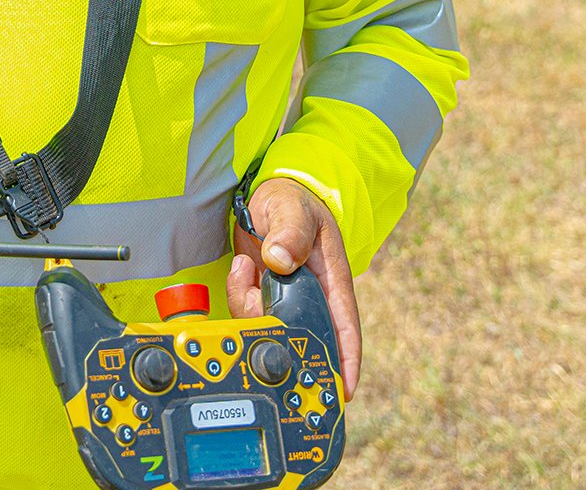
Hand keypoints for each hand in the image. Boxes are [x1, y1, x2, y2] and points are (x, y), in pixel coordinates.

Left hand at [226, 177, 362, 398]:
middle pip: (301, 336)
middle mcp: (312, 296)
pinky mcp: (263, 296)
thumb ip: (290, 231)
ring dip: (250, 305)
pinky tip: (241, 265)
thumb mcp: (293, 209)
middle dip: (280, 335)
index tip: (344, 389)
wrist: (267, 196)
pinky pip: (248, 312)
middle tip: (259, 313)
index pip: (345, 326)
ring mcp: (286, 299)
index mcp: (331, 280)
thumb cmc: (291, 201)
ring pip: (269, 326)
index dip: (346, 360)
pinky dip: (239, 293)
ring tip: (246, 266)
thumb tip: (281, 259)